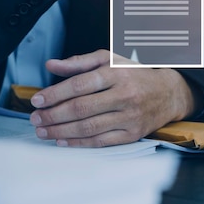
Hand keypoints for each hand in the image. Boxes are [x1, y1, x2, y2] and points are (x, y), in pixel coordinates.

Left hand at [29, 50, 196, 146]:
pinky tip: (62, 141)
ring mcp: (130, 116)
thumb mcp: (111, 60)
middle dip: (53, 115)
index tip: (36, 100)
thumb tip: (51, 65)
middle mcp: (125, 95)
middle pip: (81, 108)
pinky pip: (101, 141)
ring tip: (42, 131)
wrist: (169, 93)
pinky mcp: (133, 133)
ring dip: (60, 131)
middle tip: (35, 118)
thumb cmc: (135, 75)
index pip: (80, 84)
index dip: (55, 93)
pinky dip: (78, 143)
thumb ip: (80, 62)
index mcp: (117, 73)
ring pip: (88, 127)